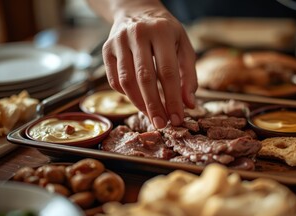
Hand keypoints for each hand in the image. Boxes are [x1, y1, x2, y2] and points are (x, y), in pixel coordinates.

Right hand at [102, 1, 197, 128]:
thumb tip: (190, 105)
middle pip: (145, 78)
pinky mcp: (106, 49)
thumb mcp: (183, 46)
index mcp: (162, 31)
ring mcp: (119, 41)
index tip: (178, 118)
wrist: (136, 10)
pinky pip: (114, 80)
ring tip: (151, 117)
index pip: (168, 72)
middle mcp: (138, 34)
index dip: (173, 98)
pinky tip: (138, 102)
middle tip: (162, 124)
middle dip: (154, 106)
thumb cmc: (165, 32)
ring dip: (139, 104)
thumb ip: (189, 75)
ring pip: (127, 81)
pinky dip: (126, 95)